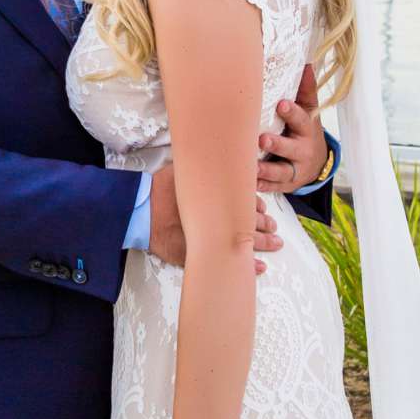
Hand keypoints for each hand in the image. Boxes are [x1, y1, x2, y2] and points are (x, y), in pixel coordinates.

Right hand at [148, 161, 280, 272]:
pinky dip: (247, 265)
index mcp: (220, 198)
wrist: (143, 211)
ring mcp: (214, 238)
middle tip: (274, 229)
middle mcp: (222, 219)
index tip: (264, 210)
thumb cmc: (163, 190)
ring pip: (247, 242)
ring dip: (263, 243)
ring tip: (275, 244)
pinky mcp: (204, 254)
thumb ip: (204, 167)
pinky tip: (259, 268)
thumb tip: (215, 150)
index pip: (248, 203)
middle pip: (251, 223)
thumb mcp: (185, 170)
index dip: (258, 207)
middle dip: (265, 226)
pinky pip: (231, 262)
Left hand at [256, 63, 327, 194]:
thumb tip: (305, 60)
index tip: (281, 104)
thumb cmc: (304, 130)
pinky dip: (260, 188)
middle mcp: (301, 151)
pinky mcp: (283, 185)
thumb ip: (305, 89)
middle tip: (263, 139)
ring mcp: (292, 170)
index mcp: (306, 129)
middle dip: (277, 144)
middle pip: (290, 148)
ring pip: (280, 173)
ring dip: (266, 171)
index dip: (292, 113)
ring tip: (252, 167)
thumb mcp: (309, 110)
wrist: (315, 164)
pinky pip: (271, 188)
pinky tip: (248, 185)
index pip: (301, 119)